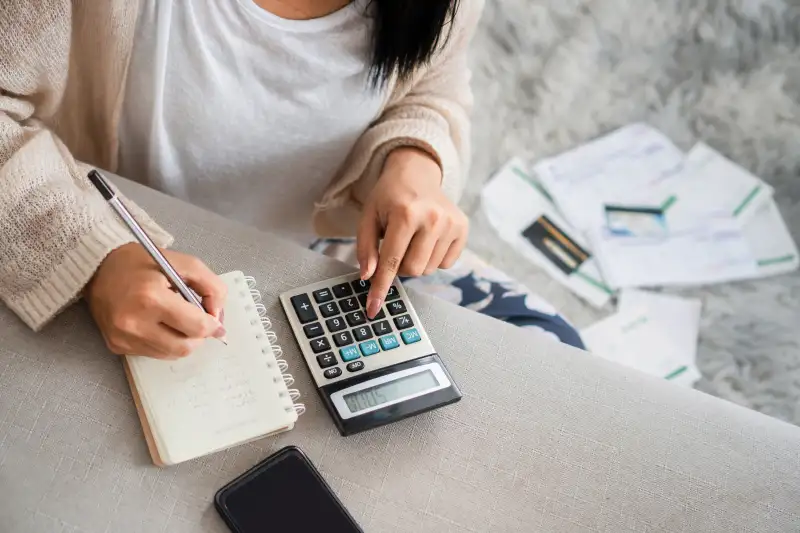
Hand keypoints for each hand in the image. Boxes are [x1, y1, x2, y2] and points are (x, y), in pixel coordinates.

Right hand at [85, 243, 227, 359]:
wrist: (98, 268)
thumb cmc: (143, 263)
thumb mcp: (184, 263)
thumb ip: (211, 286)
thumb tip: (217, 316)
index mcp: (151, 298)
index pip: (196, 327)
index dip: (213, 325)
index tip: (214, 319)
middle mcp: (134, 322)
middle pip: (185, 347)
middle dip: (198, 336)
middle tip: (196, 320)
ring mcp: (123, 337)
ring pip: (171, 354)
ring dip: (181, 340)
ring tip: (175, 319)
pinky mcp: (117, 346)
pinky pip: (153, 354)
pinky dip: (164, 343)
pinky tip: (158, 324)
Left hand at [357, 147, 467, 317]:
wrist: (416, 172)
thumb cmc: (389, 197)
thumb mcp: (368, 217)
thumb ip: (365, 248)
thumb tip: (368, 277)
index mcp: (405, 213)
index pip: (391, 261)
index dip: (380, 287)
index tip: (373, 308)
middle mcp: (433, 218)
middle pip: (412, 270)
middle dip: (399, 266)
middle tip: (395, 247)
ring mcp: (451, 223)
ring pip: (428, 270)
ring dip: (416, 261)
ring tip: (412, 238)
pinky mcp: (463, 228)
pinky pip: (445, 264)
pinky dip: (433, 257)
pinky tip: (428, 238)